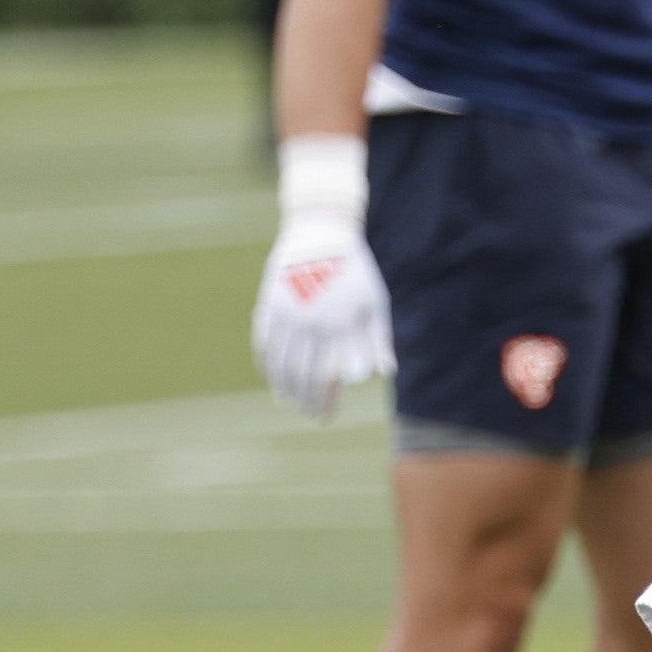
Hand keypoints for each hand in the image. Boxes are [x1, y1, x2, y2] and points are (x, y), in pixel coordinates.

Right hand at [252, 210, 394, 418]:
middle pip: (299, 375)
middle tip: (308, 414)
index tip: (325, 417)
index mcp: (336, 324)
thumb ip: (378, 341)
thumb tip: (387, 374)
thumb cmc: (355, 272)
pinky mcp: (268, 306)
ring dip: (282, 387)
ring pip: (278, 363)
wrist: (320, 234)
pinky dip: (267, 365)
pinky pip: (264, 344)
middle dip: (303, 400)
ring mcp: (284, 314)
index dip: (323, 401)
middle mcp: (307, 323)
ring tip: (289, 402)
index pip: (325, 377)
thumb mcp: (375, 303)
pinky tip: (273, 377)